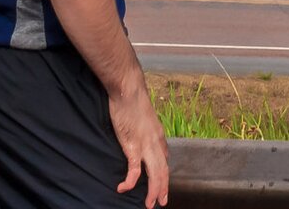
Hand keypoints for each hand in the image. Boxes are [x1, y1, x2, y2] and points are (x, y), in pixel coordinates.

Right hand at [108, 83, 169, 206]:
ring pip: (154, 174)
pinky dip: (130, 182)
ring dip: (153, 191)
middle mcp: (156, 143)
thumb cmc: (133, 100)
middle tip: (161, 202)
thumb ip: (147, 128)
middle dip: (163, 188)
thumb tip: (145, 131)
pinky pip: (134, 170)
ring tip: (150, 204)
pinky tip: (123, 188)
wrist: (129, 90)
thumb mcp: (145, 117)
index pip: (165, 159)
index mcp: (158, 136)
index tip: (162, 183)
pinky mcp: (132, 146)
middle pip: (163, 171)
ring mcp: (146, 145)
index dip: (164, 174)